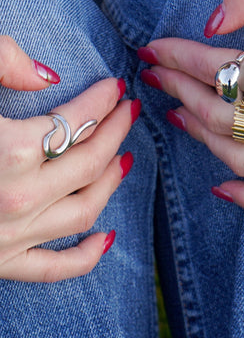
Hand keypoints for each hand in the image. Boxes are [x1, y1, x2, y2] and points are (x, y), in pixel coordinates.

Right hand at [0, 36, 139, 280]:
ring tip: (127, 158)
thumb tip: (46, 76)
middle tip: (130, 111)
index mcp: (6, 152)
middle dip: (116, 132)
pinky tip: (107, 237)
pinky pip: (56, 268)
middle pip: (90, 162)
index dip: (101, 100)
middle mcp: (16, 199)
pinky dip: (86, 256)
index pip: (76, 121)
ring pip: (86, 210)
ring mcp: (9, 238)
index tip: (116, 87)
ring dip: (113, 182)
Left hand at [138, 0, 243, 212]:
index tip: (154, 53)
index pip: (214, 70)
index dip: (176, 58)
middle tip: (161, 80)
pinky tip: (221, 189)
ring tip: (181, 118)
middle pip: (220, 116)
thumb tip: (211, 28)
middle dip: (180, 93)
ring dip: (203, 139)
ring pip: (241, 159)